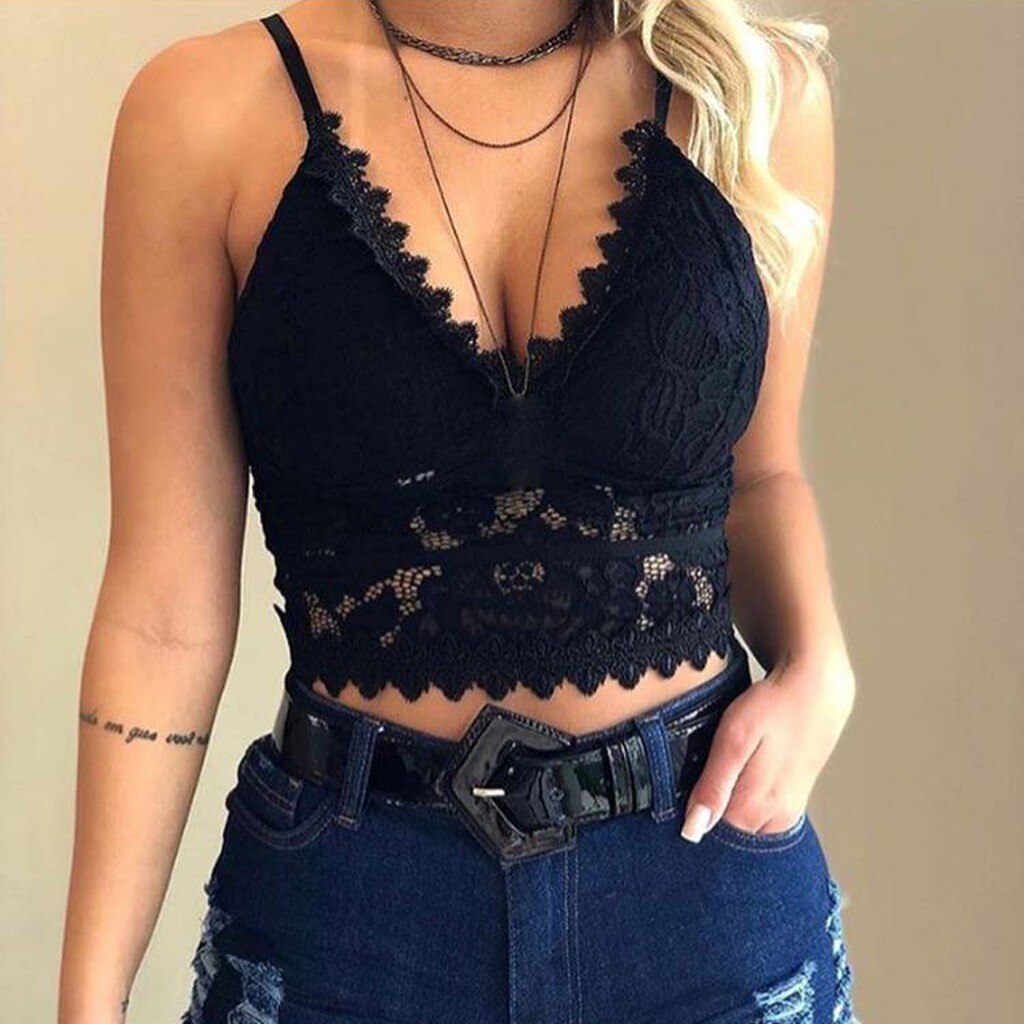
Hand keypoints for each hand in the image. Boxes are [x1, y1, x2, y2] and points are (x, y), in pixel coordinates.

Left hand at [680, 652, 854, 841]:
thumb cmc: (772, 708)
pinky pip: (757, 817)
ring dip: (725, 808)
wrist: (816, 692)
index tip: (683, 791)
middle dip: (708, 815)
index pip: (708, 836)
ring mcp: (786, 815)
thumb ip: (714, 786)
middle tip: (703, 775)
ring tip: (725, 770)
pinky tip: (740, 775)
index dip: (690, 815)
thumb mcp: (733, 739)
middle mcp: (775, 821)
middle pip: (726, 835)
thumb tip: (693, 831)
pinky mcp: (791, 805)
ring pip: (742, 827)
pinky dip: (742, 802)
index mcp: (757, 809)